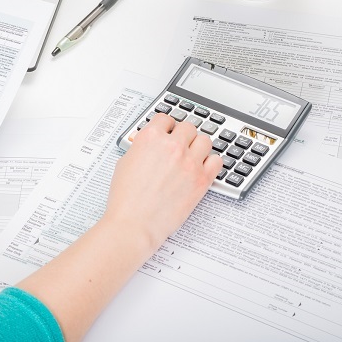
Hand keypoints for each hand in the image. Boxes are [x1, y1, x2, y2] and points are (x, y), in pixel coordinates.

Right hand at [103, 113, 220, 250]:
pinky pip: (217, 161)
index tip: (167, 130)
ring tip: (192, 154)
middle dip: (183, 134)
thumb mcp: (125, 163)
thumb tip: (148, 147)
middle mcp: (172, 146)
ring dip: (198, 145)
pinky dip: (211, 162)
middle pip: (188, 127)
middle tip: (179, 143)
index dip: (166, 125)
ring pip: (205, 140)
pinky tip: (202, 167)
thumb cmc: (126, 198)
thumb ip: (141, 149)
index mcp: (150, 138)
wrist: (135, 222)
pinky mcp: (201, 179)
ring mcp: (189, 162)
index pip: (165, 118)